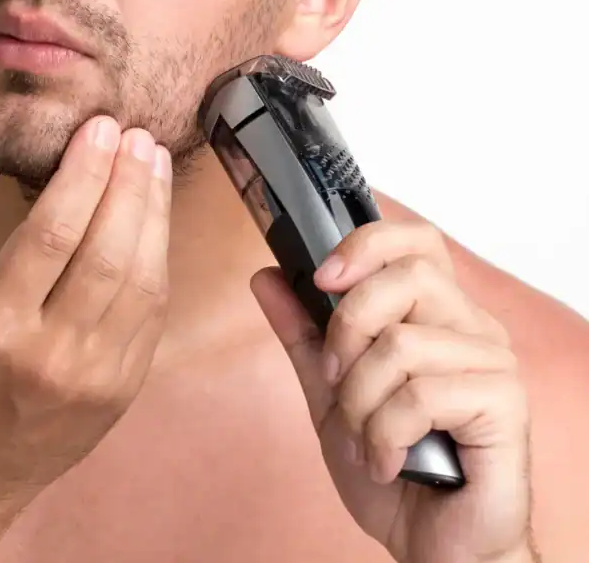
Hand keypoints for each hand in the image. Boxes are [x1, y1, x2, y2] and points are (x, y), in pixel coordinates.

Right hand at [0, 115, 170, 510]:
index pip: (52, 234)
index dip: (84, 174)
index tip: (100, 126)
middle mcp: (51, 353)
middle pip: (107, 253)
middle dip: (129, 185)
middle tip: (137, 134)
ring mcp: (96, 375)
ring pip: (142, 280)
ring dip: (154, 214)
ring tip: (152, 163)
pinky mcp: (125, 387)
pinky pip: (153, 311)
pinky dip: (158, 256)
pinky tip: (155, 216)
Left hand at [251, 218, 533, 562]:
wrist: (436, 550)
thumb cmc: (396, 472)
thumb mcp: (330, 394)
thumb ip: (303, 334)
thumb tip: (267, 276)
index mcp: (437, 314)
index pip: (416, 240)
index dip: (367, 244)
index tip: (322, 279)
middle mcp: (472, 327)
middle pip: (407, 276)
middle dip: (349, 329)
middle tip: (337, 379)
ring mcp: (492, 361)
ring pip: (402, 342)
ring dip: (361, 400)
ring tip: (365, 437)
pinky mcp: (504, 401)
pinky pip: (422, 394)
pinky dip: (386, 433)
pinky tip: (388, 461)